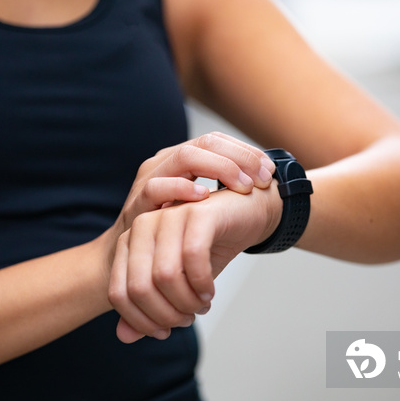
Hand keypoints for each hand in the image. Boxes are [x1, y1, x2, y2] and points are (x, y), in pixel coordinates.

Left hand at [108, 184, 281, 342]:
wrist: (242, 216)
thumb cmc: (205, 250)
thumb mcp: (175, 285)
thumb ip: (147, 309)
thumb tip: (124, 337)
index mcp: (128, 242)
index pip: (118, 294)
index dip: (141, 321)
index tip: (165, 330)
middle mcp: (142, 226)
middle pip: (139, 288)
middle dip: (166, 314)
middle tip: (188, 317)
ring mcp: (168, 217)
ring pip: (165, 276)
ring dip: (187, 301)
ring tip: (201, 304)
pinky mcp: (197, 214)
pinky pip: (192, 258)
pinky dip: (202, 283)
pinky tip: (209, 290)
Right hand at [113, 132, 274, 233]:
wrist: (129, 260)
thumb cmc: (172, 232)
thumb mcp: (201, 206)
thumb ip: (224, 190)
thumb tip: (267, 182)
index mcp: (182, 159)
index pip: (217, 140)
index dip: (246, 151)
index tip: (270, 171)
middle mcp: (165, 162)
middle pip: (206, 142)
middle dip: (239, 158)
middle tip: (261, 179)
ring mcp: (149, 180)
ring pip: (185, 156)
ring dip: (219, 168)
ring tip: (243, 185)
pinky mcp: (137, 203)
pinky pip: (157, 187)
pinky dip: (181, 189)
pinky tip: (204, 197)